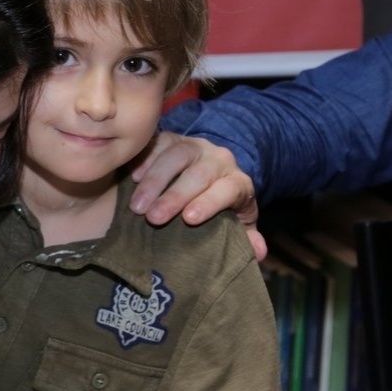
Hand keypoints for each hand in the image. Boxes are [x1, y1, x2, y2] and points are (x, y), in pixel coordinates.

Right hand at [127, 132, 265, 260]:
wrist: (214, 174)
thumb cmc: (222, 208)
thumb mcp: (239, 224)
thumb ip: (247, 238)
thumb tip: (259, 251)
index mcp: (238, 182)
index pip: (228, 189)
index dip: (210, 202)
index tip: (189, 218)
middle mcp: (218, 160)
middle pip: (199, 173)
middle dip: (174, 195)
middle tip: (152, 218)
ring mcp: (195, 146)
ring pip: (176, 155)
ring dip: (154, 180)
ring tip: (137, 206)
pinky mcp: (173, 139)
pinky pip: (159, 142)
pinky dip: (145, 159)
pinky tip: (132, 178)